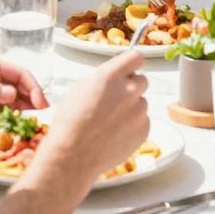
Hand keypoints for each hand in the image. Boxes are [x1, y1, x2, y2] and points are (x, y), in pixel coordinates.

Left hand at [0, 59, 48, 126]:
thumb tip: (13, 94)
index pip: (19, 74)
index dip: (32, 86)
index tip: (40, 102)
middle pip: (20, 90)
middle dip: (32, 101)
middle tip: (41, 118)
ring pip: (13, 104)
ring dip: (23, 113)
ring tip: (31, 126)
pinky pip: (1, 117)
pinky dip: (10, 122)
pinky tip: (16, 130)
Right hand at [41, 49, 149, 185]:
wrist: (73, 156)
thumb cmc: (71, 124)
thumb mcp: (80, 88)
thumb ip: (104, 77)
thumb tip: (115, 77)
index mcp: (111, 77)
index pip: (135, 57)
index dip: (131, 63)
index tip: (130, 68)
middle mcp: (129, 91)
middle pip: (141, 80)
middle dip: (130, 87)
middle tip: (115, 100)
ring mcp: (138, 112)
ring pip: (141, 103)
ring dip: (130, 108)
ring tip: (110, 122)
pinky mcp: (143, 130)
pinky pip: (143, 121)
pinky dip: (133, 125)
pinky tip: (115, 133)